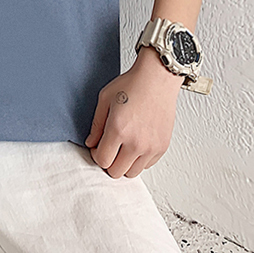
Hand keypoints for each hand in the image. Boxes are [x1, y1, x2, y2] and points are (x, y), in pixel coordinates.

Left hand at [85, 46, 183, 177]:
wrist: (157, 79)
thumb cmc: (131, 85)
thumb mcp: (104, 99)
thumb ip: (96, 125)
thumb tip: (91, 143)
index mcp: (118, 130)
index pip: (102, 160)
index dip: (96, 155)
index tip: (96, 147)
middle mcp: (136, 143)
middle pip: (116, 172)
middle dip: (108, 162)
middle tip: (108, 148)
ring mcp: (151, 147)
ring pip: (132, 173)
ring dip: (123, 163)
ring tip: (121, 147)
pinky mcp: (162, 147)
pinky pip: (146, 165)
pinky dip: (138, 160)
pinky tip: (134, 144)